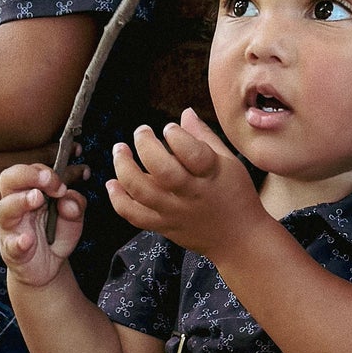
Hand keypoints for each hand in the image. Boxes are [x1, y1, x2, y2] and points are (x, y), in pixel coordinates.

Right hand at [0, 163, 82, 288]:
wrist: (49, 267)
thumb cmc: (55, 235)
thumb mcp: (73, 217)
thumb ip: (76, 204)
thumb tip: (68, 200)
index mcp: (29, 192)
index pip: (28, 170)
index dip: (44, 172)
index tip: (61, 185)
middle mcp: (16, 205)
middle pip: (8, 180)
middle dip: (27, 175)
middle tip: (47, 183)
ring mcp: (11, 228)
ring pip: (5, 209)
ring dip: (21, 201)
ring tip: (37, 199)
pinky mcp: (13, 251)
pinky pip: (11, 244)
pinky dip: (19, 242)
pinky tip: (28, 240)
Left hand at [108, 110, 261, 258]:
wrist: (239, 239)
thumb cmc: (236, 195)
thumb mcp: (229, 162)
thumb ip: (204, 137)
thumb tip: (185, 113)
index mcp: (211, 175)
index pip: (191, 152)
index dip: (176, 135)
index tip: (169, 127)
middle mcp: (191, 194)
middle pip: (162, 171)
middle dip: (145, 145)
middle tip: (141, 131)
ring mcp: (175, 212)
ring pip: (142, 192)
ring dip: (124, 168)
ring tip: (120, 150)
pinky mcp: (164, 226)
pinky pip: (135, 215)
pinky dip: (118, 199)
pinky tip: (112, 183)